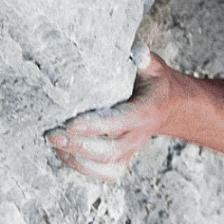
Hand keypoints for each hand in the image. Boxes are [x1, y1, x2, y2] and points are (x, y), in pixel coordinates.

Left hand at [46, 42, 173, 182]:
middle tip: (52, 135)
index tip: (71, 123)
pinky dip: (83, 168)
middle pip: (109, 152)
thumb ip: (144, 59)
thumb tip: (134, 51)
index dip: (96, 126)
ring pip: (104, 166)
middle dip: (78, 146)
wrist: (170, 106)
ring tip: (55, 144)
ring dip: (76, 159)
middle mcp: (138, 136)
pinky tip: (66, 153)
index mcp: (145, 112)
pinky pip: (105, 173)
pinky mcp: (123, 158)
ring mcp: (131, 150)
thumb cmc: (156, 84)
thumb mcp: (154, 67)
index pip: (121, 123)